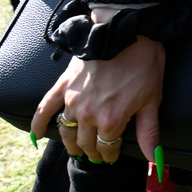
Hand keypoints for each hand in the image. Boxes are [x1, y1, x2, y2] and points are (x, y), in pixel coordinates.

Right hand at [31, 36, 164, 165]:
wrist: (126, 32)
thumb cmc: (144, 63)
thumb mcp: (152, 99)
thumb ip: (149, 132)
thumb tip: (154, 159)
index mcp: (111, 120)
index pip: (106, 148)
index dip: (110, 156)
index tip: (111, 157)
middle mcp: (88, 114)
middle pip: (85, 143)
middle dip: (92, 152)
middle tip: (96, 155)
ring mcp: (72, 101)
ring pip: (66, 131)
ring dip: (71, 144)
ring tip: (76, 149)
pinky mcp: (62, 86)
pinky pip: (44, 108)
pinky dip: (38, 124)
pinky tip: (37, 135)